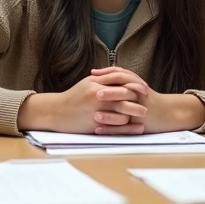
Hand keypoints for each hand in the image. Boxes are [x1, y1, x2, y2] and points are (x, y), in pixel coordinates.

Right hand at [24, 70, 148, 134]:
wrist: (56, 112)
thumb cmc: (74, 97)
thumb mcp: (87, 83)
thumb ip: (103, 79)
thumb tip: (120, 75)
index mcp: (96, 83)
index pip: (120, 80)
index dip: (134, 83)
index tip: (145, 88)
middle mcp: (97, 95)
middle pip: (123, 94)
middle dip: (138, 98)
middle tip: (148, 102)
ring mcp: (96, 109)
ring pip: (121, 110)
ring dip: (134, 112)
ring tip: (144, 115)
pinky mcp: (94, 123)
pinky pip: (115, 126)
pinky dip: (127, 127)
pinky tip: (136, 128)